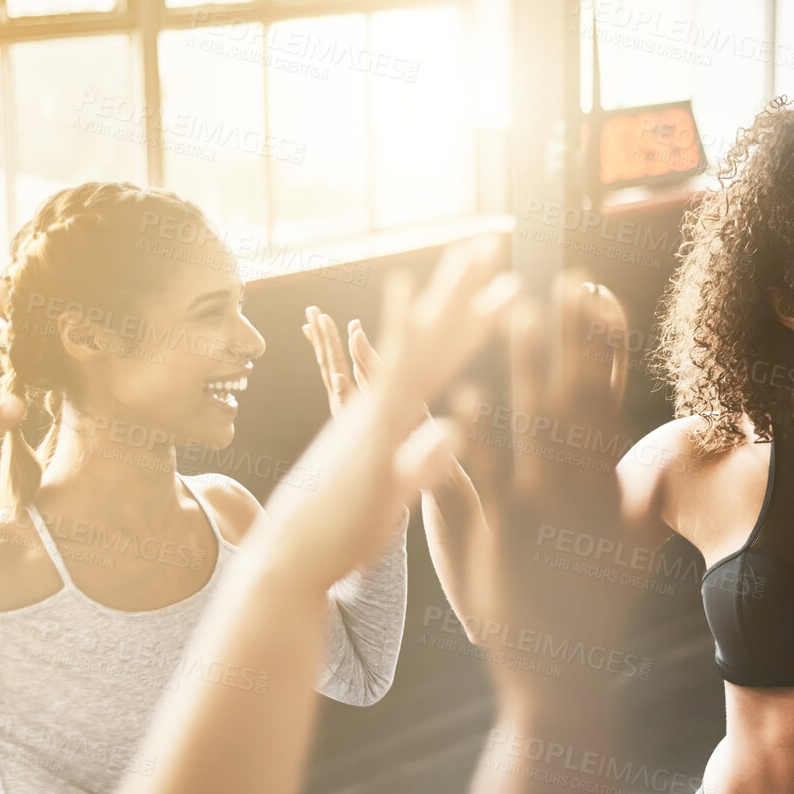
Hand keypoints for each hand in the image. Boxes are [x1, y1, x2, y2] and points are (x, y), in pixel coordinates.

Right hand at [269, 237, 516, 589]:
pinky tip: (413, 304)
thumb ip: (424, 460)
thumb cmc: (344, 530)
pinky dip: (403, 351)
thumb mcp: (399, 490)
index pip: (443, 356)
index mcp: (396, 414)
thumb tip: (451, 434)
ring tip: (470, 256)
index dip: (473, 316)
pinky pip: (393, 393)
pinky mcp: (369, 444)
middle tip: (490, 235)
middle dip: (461, 284)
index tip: (502, 279)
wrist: (292, 559)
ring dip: (446, 302)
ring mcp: (375, 419)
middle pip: (430, 333)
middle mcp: (384, 404)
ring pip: (416, 347)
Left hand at [454, 276, 640, 705]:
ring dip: (527, 368)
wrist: (564, 677)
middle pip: (577, 396)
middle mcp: (581, 487)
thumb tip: (666, 469)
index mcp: (604, 483)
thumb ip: (645, 507)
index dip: (602, 343)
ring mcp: (545, 507)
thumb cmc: (596, 615)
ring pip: (534, 424)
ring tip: (515, 313)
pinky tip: (461, 400)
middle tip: (564, 278)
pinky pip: (487, 475)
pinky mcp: (505, 532)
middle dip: (573, 337)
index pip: (606, 397)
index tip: (597, 293)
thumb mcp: (632, 556)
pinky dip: (475, 437)